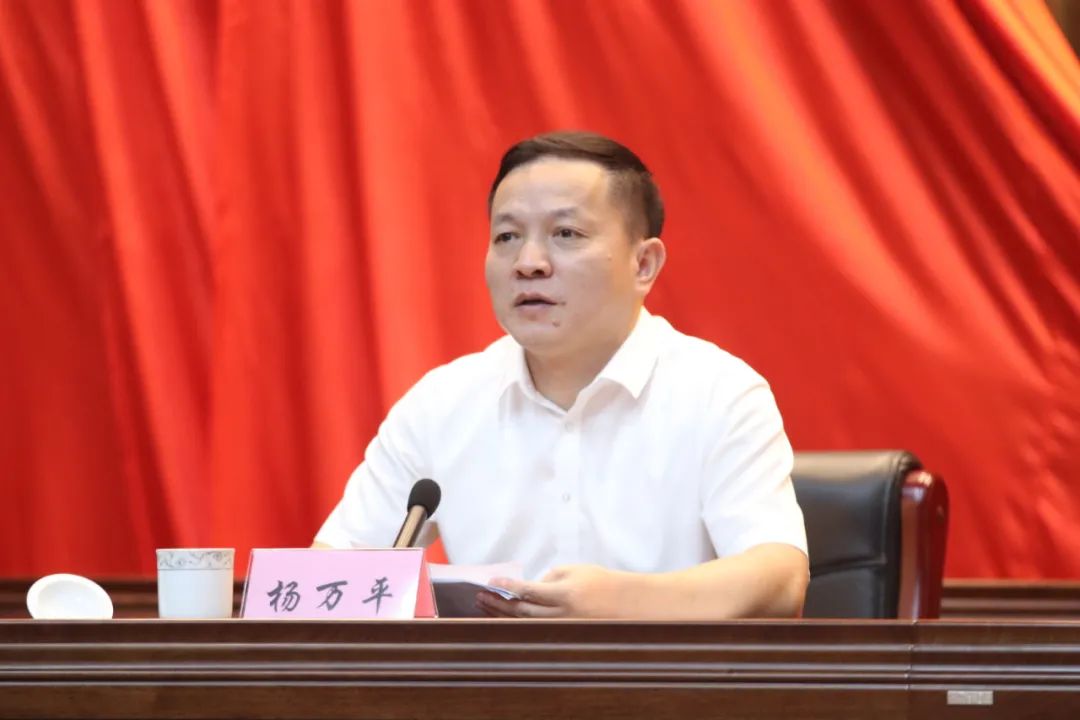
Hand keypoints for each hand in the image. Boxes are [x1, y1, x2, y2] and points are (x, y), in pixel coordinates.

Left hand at [475, 564, 630, 618]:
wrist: (625, 603)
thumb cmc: (600, 582)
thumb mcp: (574, 571)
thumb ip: (549, 578)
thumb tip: (528, 589)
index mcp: (564, 595)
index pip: (529, 591)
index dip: (508, 586)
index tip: (492, 582)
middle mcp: (561, 615)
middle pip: (522, 612)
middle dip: (499, 603)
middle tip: (481, 595)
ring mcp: (562, 628)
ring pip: (524, 624)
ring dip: (502, 615)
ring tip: (485, 606)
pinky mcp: (562, 634)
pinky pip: (534, 629)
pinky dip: (516, 623)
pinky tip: (503, 617)